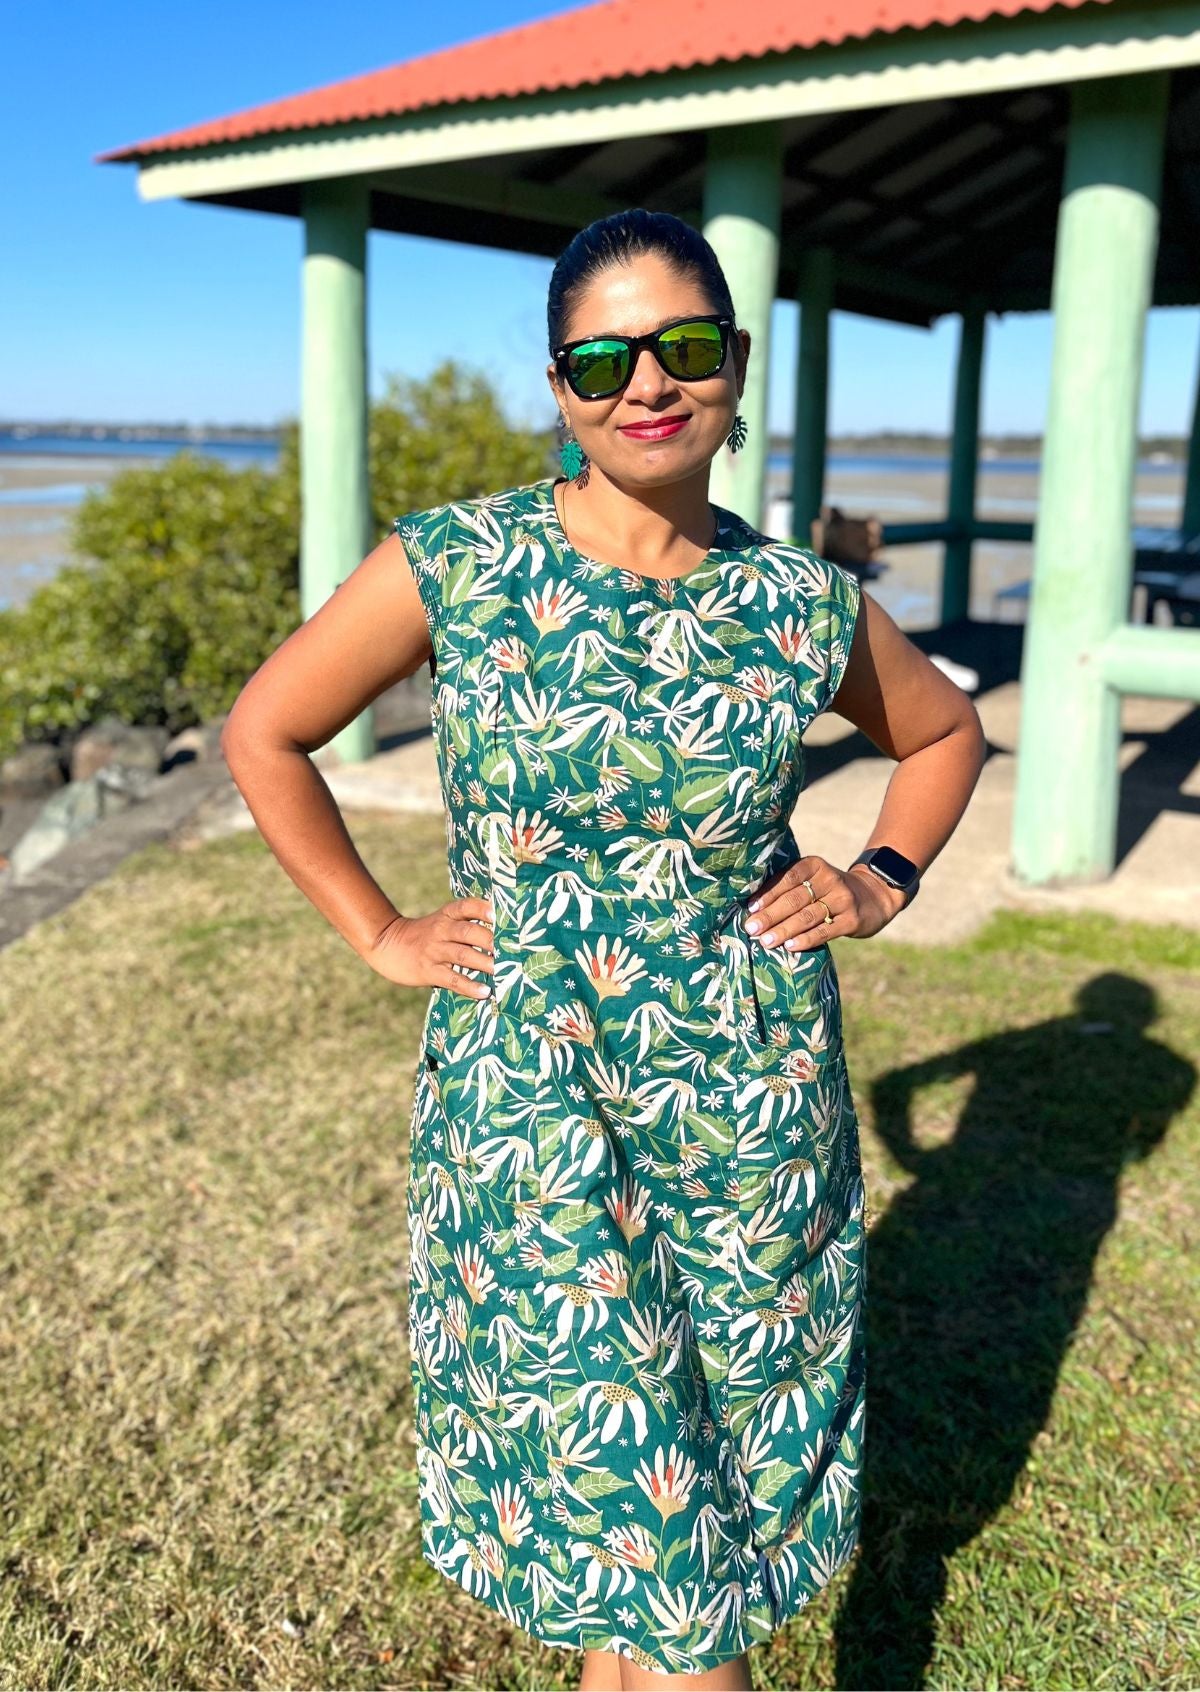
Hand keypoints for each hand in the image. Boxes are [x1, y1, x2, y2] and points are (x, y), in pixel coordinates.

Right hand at [363, 896, 494, 995]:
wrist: (388, 944)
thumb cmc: (426, 934)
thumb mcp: (442, 921)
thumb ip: (467, 923)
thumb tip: (503, 932)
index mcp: (447, 915)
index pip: (466, 906)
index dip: (483, 908)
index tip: (499, 914)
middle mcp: (441, 930)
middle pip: (469, 932)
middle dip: (492, 940)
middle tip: (513, 949)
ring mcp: (435, 951)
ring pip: (464, 955)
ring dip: (485, 963)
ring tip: (504, 971)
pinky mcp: (429, 971)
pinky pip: (452, 979)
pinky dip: (469, 986)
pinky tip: (484, 992)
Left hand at [742, 855, 905, 949]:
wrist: (873, 897)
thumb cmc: (829, 891)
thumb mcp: (814, 879)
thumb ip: (789, 888)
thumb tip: (753, 908)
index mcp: (815, 866)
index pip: (788, 877)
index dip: (768, 893)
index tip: (750, 908)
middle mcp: (830, 879)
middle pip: (795, 899)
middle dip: (770, 915)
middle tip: (751, 928)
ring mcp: (843, 900)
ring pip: (808, 916)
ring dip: (784, 930)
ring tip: (765, 941)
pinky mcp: (852, 920)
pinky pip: (825, 931)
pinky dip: (806, 939)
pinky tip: (790, 946)